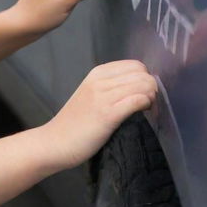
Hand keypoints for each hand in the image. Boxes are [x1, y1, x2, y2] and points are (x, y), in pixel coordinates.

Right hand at [43, 60, 157, 169]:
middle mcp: (100, 80)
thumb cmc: (76, 122)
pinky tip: (140, 114)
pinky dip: (145, 105)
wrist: (56, 141)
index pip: (135, 65)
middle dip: (151, 88)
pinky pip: (137, 100)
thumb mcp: (92, 95)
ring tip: (144, 111)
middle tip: (146, 105)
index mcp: (97, 73)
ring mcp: (103, 96)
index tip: (142, 94)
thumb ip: (111, 86)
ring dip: (150, 98)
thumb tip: (141, 87)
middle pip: (142, 73)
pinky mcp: (107, 114)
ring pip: (143, 85)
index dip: (144, 79)